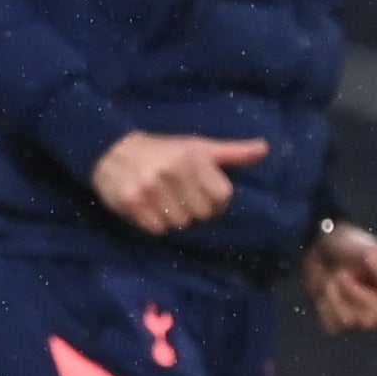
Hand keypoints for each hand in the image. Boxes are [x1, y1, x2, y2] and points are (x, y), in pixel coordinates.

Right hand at [91, 131, 267, 235]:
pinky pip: (156, 229)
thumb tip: (265, 149)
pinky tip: (147, 207)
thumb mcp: (197, 146)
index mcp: (193, 156)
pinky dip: (153, 224)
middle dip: (192, 210)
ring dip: (172, 218)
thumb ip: (231, 152)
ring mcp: (151, 186)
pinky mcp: (132, 201)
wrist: (111, 149)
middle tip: (177, 197)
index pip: (221, 198)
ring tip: (161, 201)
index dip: (214, 202)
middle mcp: (173, 170)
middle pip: (201, 214)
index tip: (201, 195)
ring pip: (179, 224)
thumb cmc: (162, 150)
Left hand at [302, 221, 376, 333]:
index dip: (368, 296)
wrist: (320, 246)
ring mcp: (363, 319)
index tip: (353, 271)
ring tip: (333, 276)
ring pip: (349, 321)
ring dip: (334, 296)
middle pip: (368, 319)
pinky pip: (333, 324)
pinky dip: (325, 304)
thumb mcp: (368, 251)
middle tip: (340, 271)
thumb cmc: (349, 245)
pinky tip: (326, 289)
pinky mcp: (341, 323)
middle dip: (349, 293)